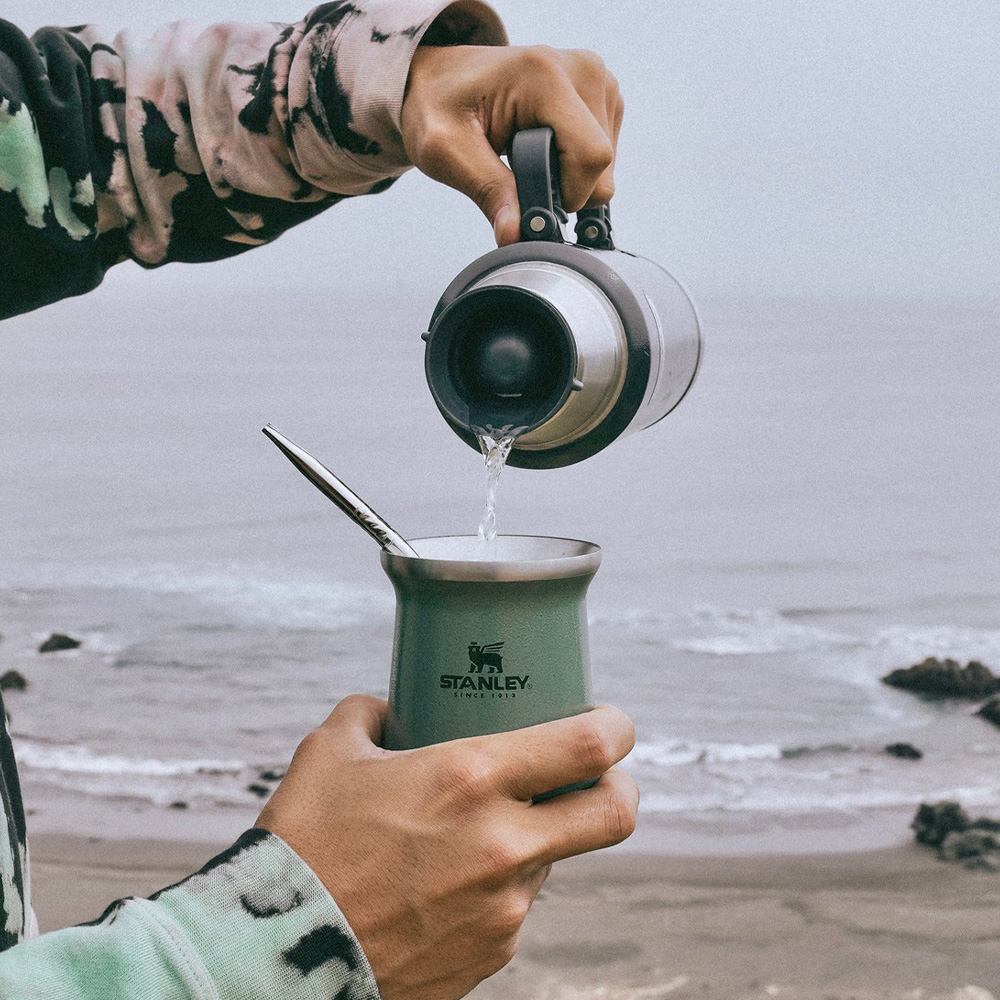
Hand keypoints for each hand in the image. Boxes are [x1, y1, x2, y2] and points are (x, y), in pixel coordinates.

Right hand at [257, 695, 636, 999]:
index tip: (608, 722)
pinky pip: (514, 905)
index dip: (616, 728)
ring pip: (556, 858)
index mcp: (471, 778)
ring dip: (537, 838)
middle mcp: (503, 843)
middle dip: (620, 787)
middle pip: (616, 812)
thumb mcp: (329, 753)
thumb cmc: (302, 846)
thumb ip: (368, 715)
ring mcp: (504, 906)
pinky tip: (444, 883)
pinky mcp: (492, 954)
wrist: (276, 958)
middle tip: (598, 775)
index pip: (589, 745)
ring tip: (476, 832)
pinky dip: (496, 885)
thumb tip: (387, 705)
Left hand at [400, 45, 623, 245]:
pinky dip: (575, 167)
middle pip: (602, 165)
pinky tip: (545, 150)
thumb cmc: (438, 106)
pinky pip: (604, 155)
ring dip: (569, 178)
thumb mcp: (445, 151)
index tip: (525, 196)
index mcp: (545, 74)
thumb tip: (514, 235)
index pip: (591, 157)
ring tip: (527, 157)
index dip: (566, 194)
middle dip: (565, 188)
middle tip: (518, 175)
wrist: (442, 78)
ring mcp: (598, 79)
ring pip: (607, 165)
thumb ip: (486, 191)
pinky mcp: (602, 94)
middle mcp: (582, 69)